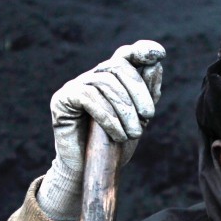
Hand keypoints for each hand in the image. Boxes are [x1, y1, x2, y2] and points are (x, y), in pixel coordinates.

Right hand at [50, 40, 165, 173]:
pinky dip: (108, 116)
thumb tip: (155, 65)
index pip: (125, 55)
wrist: (89, 170)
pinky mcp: (62, 99)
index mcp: (112, 79)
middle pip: (118, 66)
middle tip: (149, 116)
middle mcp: (92, 77)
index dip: (141, 50)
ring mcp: (75, 86)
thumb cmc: (114, 144)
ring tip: (134, 133)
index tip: (158, 54)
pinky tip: (118, 134)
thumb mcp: (138, 119)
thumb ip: (147, 94)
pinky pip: (88, 97)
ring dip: (125, 109)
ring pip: (105, 83)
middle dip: (138, 90)